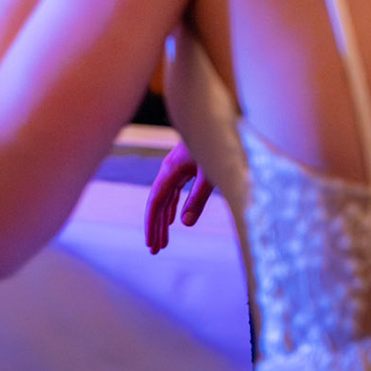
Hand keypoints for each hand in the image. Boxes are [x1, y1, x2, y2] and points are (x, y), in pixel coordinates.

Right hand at [144, 139, 214, 253]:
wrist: (219, 120)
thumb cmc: (217, 143)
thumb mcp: (210, 175)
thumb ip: (198, 199)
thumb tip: (185, 224)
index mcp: (171, 170)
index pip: (155, 202)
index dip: (152, 224)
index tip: (151, 243)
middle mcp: (169, 169)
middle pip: (157, 203)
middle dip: (156, 227)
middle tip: (154, 250)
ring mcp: (175, 168)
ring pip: (164, 198)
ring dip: (163, 220)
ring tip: (162, 241)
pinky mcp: (184, 168)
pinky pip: (172, 192)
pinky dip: (171, 208)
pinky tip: (173, 219)